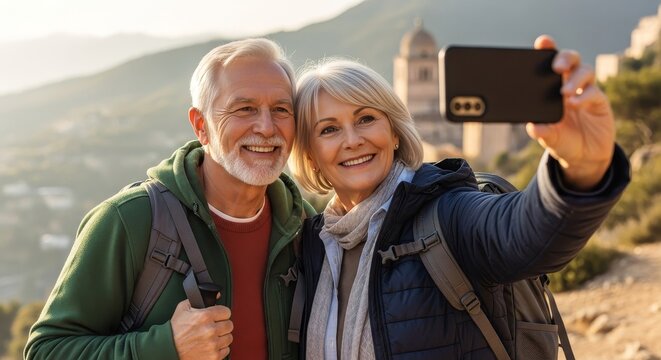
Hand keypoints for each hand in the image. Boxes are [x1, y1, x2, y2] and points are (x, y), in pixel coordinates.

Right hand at [171, 299, 232, 359]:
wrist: (168, 348)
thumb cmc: (175, 330)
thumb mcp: (183, 308)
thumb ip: (199, 299)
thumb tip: (216, 295)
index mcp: (205, 316)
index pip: (226, 312)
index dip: (221, 313)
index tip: (218, 316)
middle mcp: (210, 330)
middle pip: (229, 325)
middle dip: (222, 324)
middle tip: (214, 326)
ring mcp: (212, 344)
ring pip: (229, 338)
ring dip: (222, 337)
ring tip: (212, 336)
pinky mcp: (213, 356)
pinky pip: (226, 350)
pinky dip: (220, 348)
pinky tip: (212, 345)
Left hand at [526, 35, 614, 190]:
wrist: (584, 156)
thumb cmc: (562, 140)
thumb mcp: (548, 138)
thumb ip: (540, 131)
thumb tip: (532, 126)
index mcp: (551, 87)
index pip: (549, 63)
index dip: (547, 49)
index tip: (543, 42)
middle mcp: (568, 84)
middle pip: (570, 59)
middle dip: (564, 58)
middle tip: (557, 68)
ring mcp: (585, 90)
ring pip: (584, 70)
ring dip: (574, 79)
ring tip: (564, 93)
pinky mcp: (599, 101)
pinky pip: (593, 91)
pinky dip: (584, 95)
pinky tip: (575, 104)